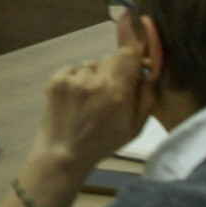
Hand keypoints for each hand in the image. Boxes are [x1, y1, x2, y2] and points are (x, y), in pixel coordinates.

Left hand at [30, 49, 155, 173]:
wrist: (64, 152)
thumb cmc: (103, 142)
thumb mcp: (135, 127)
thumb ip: (148, 97)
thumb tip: (149, 72)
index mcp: (117, 93)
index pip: (128, 54)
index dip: (131, 64)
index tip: (129, 76)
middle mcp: (94, 81)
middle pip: (110, 57)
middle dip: (113, 71)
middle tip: (108, 93)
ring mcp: (73, 80)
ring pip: (91, 65)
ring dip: (93, 77)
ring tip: (89, 100)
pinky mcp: (56, 80)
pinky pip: (73, 69)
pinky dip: (76, 79)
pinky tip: (75, 99)